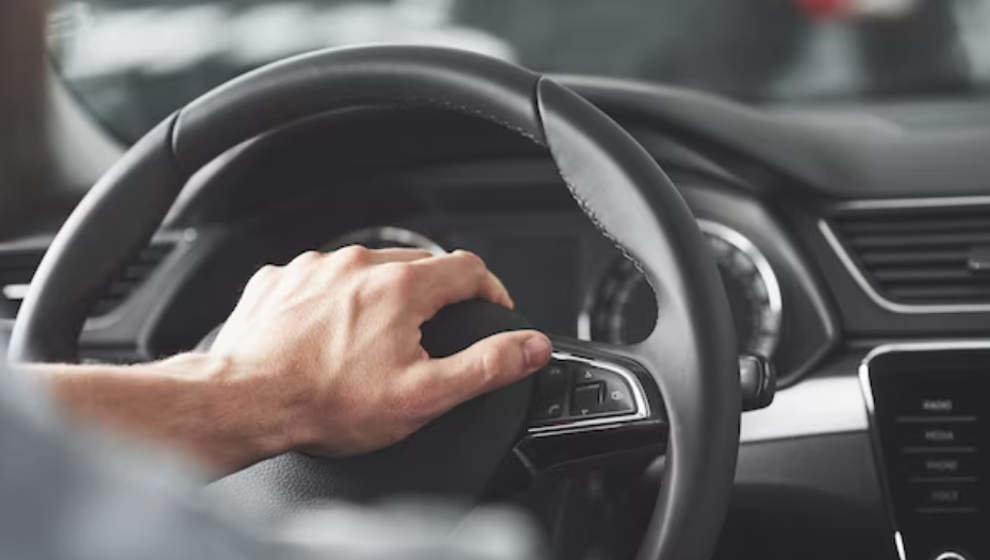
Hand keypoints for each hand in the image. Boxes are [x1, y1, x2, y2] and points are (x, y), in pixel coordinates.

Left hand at [208, 246, 551, 459]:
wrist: (243, 402)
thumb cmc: (325, 403)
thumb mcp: (423, 395)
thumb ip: (486, 366)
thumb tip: (531, 347)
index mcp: (401, 287)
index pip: (469, 268)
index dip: (491, 290)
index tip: (493, 310)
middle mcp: (358, 264)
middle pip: (419, 266)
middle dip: (435, 297)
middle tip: (430, 339)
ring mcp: (315, 268)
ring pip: (368, 270)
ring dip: (382, 297)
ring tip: (373, 344)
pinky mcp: (281, 279)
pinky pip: (323, 280)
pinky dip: (335, 302)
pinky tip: (328, 337)